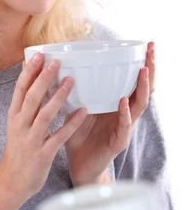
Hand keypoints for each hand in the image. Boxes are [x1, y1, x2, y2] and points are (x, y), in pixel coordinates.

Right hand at [0, 53, 86, 199]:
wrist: (13, 180)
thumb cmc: (18, 148)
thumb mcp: (16, 123)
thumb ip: (23, 101)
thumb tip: (26, 73)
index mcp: (14, 115)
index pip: (20, 89)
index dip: (29, 72)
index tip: (38, 55)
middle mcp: (21, 125)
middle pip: (32, 98)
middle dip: (43, 79)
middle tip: (56, 62)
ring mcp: (31, 140)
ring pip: (45, 115)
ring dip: (58, 97)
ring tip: (71, 81)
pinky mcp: (43, 153)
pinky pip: (59, 136)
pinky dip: (71, 123)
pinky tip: (82, 111)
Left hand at [65, 42, 155, 186]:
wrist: (77, 165)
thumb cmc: (77, 136)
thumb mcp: (75, 107)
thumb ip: (72, 90)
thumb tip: (57, 65)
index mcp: (115, 103)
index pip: (134, 80)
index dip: (142, 62)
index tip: (146, 44)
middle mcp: (124, 113)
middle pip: (144, 88)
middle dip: (150, 68)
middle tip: (152, 50)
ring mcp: (124, 127)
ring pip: (140, 104)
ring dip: (142, 86)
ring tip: (143, 70)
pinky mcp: (118, 142)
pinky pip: (124, 126)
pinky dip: (124, 113)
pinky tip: (123, 101)